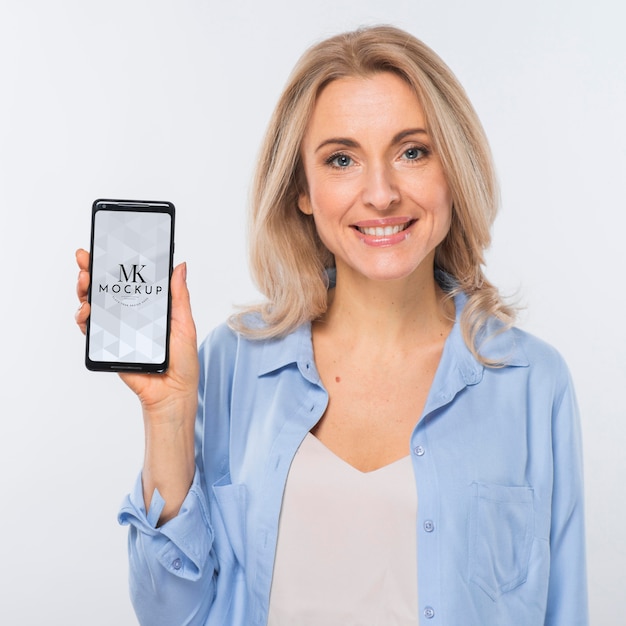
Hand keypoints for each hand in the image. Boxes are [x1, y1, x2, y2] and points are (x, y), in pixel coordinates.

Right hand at [75, 248, 198, 519]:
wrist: (173, 393)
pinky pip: (92, 331)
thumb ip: (179, 296)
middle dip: (92, 273)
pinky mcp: (110, 346)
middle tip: (86, 263)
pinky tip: (87, 312)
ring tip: (86, 285)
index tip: (105, 249)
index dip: (116, 265)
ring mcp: (119, 330)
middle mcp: (132, 316)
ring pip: (95, 306)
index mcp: (150, 307)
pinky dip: (85, 320)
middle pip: (107, 290)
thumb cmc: (184, 361)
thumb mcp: (185, 324)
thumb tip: (180, 266)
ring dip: (86, 293)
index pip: (130, 281)